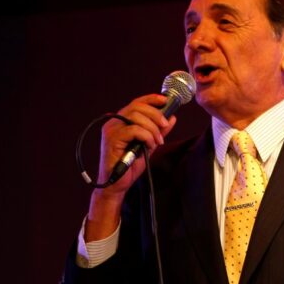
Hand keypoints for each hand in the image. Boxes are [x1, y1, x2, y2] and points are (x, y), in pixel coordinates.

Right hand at [85, 94, 176, 241]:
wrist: (117, 184)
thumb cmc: (130, 166)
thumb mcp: (150, 146)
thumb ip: (159, 132)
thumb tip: (172, 118)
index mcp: (122, 121)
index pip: (137, 102)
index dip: (152, 98)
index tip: (166, 100)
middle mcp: (114, 122)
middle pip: (138, 106)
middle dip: (156, 114)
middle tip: (166, 125)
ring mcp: (111, 130)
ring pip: (136, 116)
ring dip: (152, 128)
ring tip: (157, 142)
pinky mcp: (112, 140)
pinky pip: (134, 130)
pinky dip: (146, 136)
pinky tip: (150, 146)